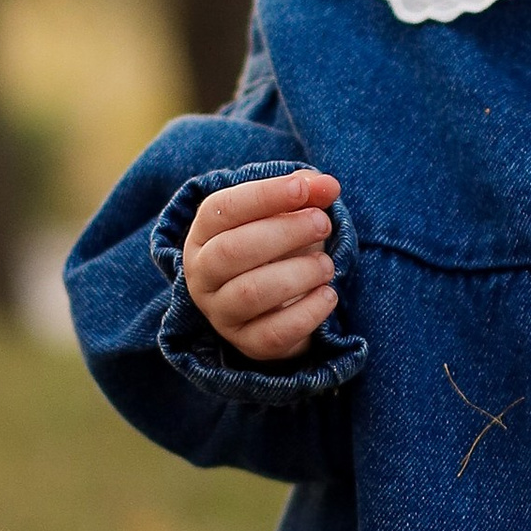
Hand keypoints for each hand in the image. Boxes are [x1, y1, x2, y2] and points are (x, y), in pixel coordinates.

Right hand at [180, 168, 341, 361]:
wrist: (278, 303)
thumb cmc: (278, 248)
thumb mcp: (287, 214)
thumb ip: (306, 192)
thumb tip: (327, 185)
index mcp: (203, 235)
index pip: (223, 209)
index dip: (265, 196)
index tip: (303, 188)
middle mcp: (202, 275)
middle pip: (231, 251)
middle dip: (283, 232)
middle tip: (323, 223)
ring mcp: (221, 313)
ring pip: (250, 294)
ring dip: (298, 273)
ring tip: (327, 264)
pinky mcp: (247, 344)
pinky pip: (273, 333)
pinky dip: (308, 312)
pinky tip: (328, 294)